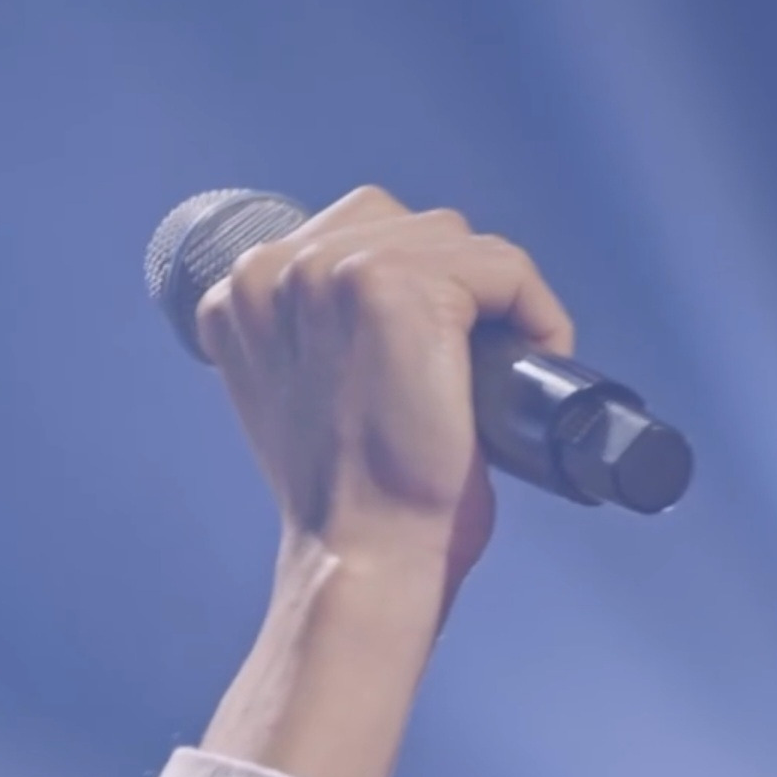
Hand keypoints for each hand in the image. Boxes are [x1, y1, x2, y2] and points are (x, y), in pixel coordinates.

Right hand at [195, 185, 574, 583]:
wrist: (362, 551)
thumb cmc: (348, 496)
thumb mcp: (307, 389)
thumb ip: (321, 329)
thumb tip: (402, 301)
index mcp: (240, 292)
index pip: (350, 234)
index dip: (410, 285)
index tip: (431, 355)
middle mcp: (270, 268)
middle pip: (404, 225)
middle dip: (451, 285)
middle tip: (467, 365)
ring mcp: (329, 270)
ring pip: (456, 243)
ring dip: (493, 299)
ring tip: (496, 369)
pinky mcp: (393, 283)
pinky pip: (502, 266)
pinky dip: (536, 311)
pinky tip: (530, 361)